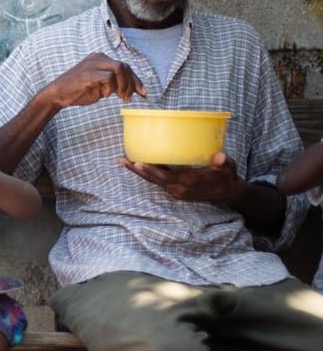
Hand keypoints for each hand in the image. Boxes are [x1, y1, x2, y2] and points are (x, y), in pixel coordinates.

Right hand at [46, 52, 145, 108]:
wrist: (57, 94)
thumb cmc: (78, 91)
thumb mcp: (99, 87)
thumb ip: (113, 85)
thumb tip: (130, 90)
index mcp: (101, 59)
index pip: (125, 67)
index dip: (136, 80)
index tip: (143, 93)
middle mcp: (98, 58)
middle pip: (125, 67)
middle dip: (132, 84)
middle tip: (129, 99)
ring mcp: (93, 64)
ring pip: (119, 68)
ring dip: (124, 85)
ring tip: (120, 97)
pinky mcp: (88, 73)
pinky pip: (108, 77)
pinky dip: (110, 87)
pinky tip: (105, 95)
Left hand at [120, 152, 242, 203]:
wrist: (228, 194)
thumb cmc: (227, 177)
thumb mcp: (228, 168)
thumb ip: (222, 163)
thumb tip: (220, 157)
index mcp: (190, 182)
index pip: (166, 177)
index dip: (152, 171)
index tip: (139, 163)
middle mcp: (179, 188)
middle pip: (154, 179)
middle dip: (137, 170)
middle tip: (122, 159)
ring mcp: (176, 190)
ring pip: (154, 181)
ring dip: (139, 172)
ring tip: (124, 160)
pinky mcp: (175, 189)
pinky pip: (158, 181)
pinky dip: (147, 173)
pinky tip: (138, 164)